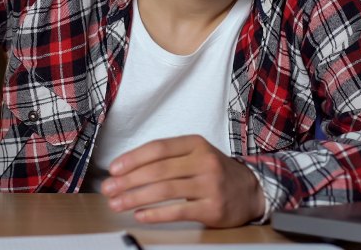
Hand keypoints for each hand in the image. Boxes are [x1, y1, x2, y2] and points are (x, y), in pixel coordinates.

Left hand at [101, 135, 265, 227]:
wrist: (251, 191)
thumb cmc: (215, 172)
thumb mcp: (196, 155)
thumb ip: (167, 158)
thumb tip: (127, 169)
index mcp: (195, 144)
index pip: (158, 148)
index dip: (132, 158)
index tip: (113, 169)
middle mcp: (204, 162)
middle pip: (158, 170)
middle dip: (128, 181)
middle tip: (109, 189)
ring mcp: (210, 185)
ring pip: (165, 190)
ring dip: (136, 198)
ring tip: (118, 203)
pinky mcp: (213, 208)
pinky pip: (178, 211)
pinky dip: (155, 214)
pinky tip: (140, 215)